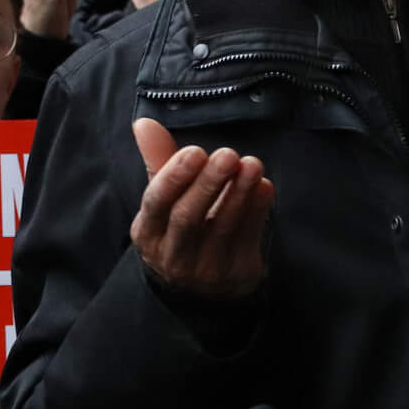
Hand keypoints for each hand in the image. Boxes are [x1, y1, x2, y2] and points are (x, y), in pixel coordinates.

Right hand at [130, 117, 273, 297]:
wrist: (200, 286)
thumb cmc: (180, 227)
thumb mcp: (166, 198)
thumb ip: (158, 160)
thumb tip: (144, 123)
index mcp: (148, 232)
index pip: (156, 203)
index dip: (174, 177)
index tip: (195, 151)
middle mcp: (172, 255)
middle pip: (188, 217)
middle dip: (209, 183)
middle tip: (228, 154)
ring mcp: (205, 269)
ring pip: (222, 228)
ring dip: (239, 193)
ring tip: (252, 164)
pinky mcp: (235, 273)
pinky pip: (247, 238)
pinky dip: (257, 211)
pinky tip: (263, 187)